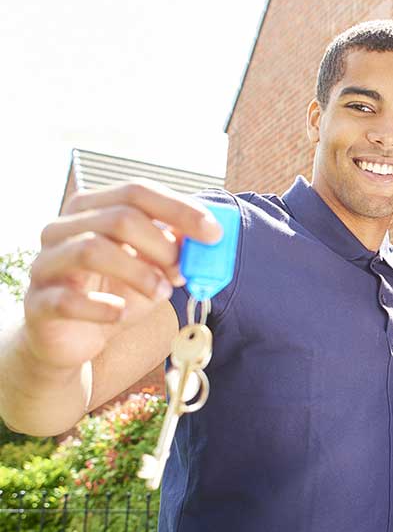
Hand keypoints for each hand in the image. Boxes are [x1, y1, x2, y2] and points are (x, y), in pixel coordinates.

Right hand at [23, 181, 221, 369]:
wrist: (71, 339)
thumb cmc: (114, 295)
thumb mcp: (151, 271)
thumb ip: (173, 252)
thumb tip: (206, 238)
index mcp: (92, 209)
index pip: (137, 192)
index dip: (179, 210)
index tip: (214, 233)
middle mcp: (63, 228)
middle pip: (119, 218)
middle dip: (163, 245)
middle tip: (184, 271)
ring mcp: (47, 263)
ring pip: (93, 250)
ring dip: (140, 273)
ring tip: (162, 293)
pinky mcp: (38, 302)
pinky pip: (68, 299)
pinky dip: (102, 307)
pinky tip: (121, 313)